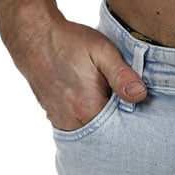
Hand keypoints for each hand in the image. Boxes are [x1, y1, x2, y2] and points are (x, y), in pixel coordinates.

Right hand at [1, 16, 146, 130]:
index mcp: (89, 109)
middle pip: (107, 137)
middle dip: (119, 128)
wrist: (33, 37)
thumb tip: (141, 95)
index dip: (133, 123)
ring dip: (105, 127)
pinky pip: (80, 132)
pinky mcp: (57, 120)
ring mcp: (64, 124)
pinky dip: (91, 125)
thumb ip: (122, 75)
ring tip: (108, 106)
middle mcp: (75, 122)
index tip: (139, 112)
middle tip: (124, 108)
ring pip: (93, 136)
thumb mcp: (102, 51)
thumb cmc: (69, 42)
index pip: (121, 131)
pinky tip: (96, 109)